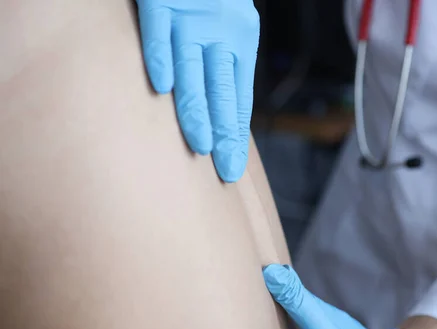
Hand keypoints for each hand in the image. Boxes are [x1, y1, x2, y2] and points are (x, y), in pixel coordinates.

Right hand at [136, 0, 259, 182]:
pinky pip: (159, 29)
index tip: (233, 165)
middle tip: (224, 168)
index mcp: (241, 37)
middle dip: (224, 131)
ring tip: (201, 143)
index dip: (236, 131)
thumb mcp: (225, 22)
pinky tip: (163, 86)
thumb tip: (214, 107)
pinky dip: (160, 55)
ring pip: (194, 66)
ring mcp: (192, 13)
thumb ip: (220, 58)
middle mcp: (221, 28)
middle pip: (222, 88)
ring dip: (197, 106)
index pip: (238, 94)